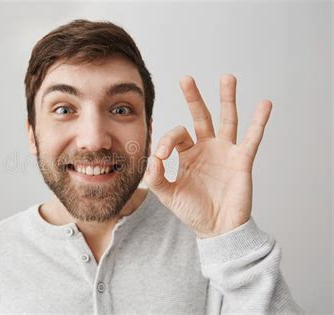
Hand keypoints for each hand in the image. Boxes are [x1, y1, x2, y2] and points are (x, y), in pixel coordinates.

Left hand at [143, 74, 272, 238]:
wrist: (217, 229)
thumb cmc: (193, 212)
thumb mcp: (168, 196)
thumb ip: (156, 179)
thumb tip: (152, 159)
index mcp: (188, 154)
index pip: (177, 135)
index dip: (166, 140)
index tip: (161, 155)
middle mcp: (207, 148)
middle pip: (201, 116)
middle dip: (194, 98)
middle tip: (185, 78)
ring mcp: (226, 152)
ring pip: (227, 119)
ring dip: (227, 99)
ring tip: (227, 77)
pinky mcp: (242, 160)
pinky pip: (252, 138)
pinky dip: (259, 121)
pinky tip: (264, 104)